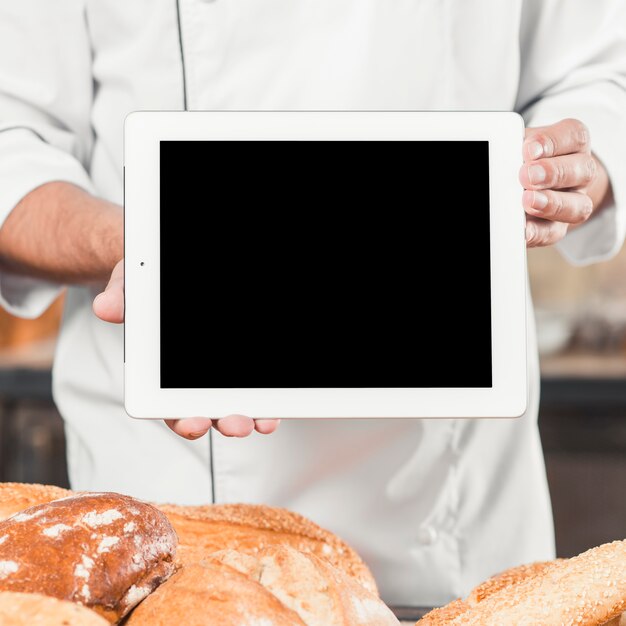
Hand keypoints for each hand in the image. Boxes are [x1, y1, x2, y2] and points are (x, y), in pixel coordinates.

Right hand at [93, 259, 279, 438]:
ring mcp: (220, 375)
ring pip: (235, 403)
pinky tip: (277, 402)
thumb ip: (124, 298)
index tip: (193, 422)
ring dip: (250, 415)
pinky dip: (267, 396)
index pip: (168, 405)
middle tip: (236, 423)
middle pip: (208, 411)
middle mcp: (190, 380)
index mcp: (159, 371)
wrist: (164, 267)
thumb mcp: (133, 280)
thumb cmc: (149, 279)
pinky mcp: (242, 366)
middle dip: (223, 422)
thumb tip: (106, 307)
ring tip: (262, 420)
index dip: (182, 419)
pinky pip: (255, 384)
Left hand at [520, 118, 609, 246]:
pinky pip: (552, 233)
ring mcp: (572, 203)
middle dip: (553, 173)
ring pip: (578, 206)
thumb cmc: (522, 159)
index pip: (574, 136)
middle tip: (527, 176)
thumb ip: (513, 146)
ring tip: (528, 201)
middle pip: (582, 170)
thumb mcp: (518, 145)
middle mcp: (578, 174)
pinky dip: (536, 232)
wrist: (525, 185)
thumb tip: (500, 151)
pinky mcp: (555, 228)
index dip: (553, 142)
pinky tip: (523, 229)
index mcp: (571, 145)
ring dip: (552, 204)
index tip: (529, 149)